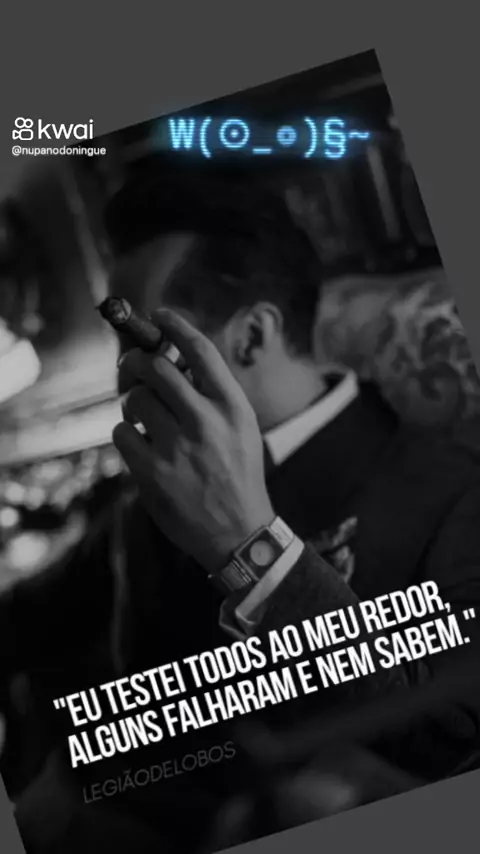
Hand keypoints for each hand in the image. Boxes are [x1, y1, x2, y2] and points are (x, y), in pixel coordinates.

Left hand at [113, 309, 274, 572]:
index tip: (160, 315)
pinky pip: (121, 434)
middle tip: (131, 367)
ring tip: (141, 416)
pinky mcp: (153, 473)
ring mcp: (178, 448)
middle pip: (156, 367)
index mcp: (233, 406)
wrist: (239, 532)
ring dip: (131, 403)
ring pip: (134, 399)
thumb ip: (212, 394)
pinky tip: (141, 446)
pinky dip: (126, 434)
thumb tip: (170, 358)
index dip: (176, 325)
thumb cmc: (237, 473)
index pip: (201, 350)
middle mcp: (206, 422)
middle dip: (136, 361)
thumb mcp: (241, 428)